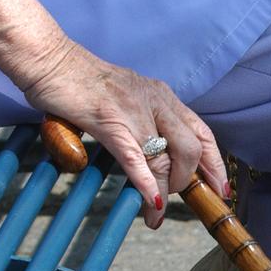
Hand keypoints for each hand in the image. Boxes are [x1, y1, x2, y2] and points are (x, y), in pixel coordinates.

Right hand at [21, 40, 226, 228]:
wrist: (49, 58)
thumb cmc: (80, 82)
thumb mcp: (125, 97)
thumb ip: (142, 121)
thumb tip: (150, 158)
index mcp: (162, 96)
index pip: (202, 133)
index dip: (215, 165)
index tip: (221, 190)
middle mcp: (155, 101)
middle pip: (192, 148)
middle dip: (189, 182)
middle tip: (174, 199)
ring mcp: (133, 111)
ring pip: (165, 157)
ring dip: (165, 191)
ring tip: (155, 212)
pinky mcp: (108, 121)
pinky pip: (136, 159)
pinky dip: (148, 185)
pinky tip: (152, 203)